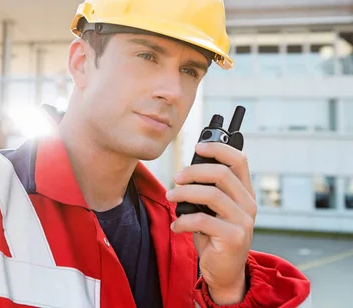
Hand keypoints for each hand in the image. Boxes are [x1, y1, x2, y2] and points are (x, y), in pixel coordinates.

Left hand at [165, 142, 256, 304]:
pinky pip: (203, 219)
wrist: (224, 271)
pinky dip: (183, 220)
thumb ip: (209, 190)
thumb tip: (186, 171)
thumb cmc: (215, 235)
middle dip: (193, 172)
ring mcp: (243, 221)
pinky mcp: (233, 237)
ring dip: (185, 193)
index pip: (239, 160)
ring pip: (211, 195)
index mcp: (244, 192)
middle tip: (176, 178)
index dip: (218, 148)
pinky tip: (176, 225)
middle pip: (222, 174)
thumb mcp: (214, 209)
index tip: (197, 147)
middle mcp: (248, 204)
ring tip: (171, 197)